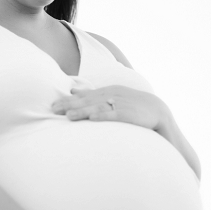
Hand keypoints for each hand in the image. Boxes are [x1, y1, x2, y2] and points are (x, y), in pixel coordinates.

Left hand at [51, 86, 165, 130]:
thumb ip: (92, 94)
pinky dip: (103, 116)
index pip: (83, 96)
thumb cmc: (131, 105)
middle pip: (87, 100)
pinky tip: (92, 119)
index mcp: (106, 91)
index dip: (67, 100)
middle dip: (69, 105)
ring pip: (97, 108)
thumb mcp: (111, 95)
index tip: (53, 105)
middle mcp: (111, 95)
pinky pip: (114, 115)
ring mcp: (119, 104)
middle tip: (53, 110)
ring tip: (68, 116)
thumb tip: (73, 90)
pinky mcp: (128, 114)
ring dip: (83, 111)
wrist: (157, 111)